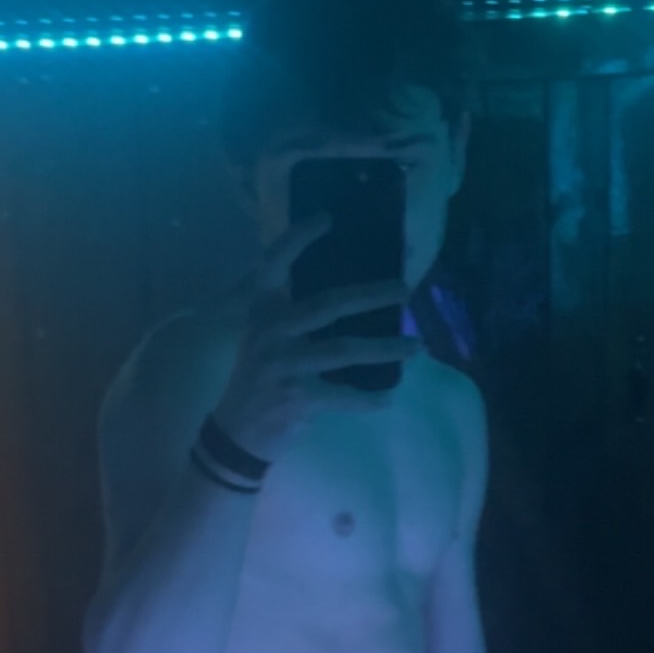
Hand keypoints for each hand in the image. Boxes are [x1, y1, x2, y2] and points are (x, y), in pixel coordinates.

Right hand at [211, 214, 417, 460]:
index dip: (298, 238)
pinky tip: (389, 396)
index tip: (327, 217)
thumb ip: (297, 319)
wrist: (235, 434)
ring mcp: (283, 364)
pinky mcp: (296, 397)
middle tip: (405, 290)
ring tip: (417, 347)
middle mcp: (271, 332)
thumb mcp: (267, 341)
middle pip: (329, 304)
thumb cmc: (260, 381)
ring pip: (345, 349)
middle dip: (372, 295)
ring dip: (386, 348)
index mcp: (263, 312)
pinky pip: (344, 394)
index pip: (274, 263)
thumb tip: (354, 301)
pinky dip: (369, 397)